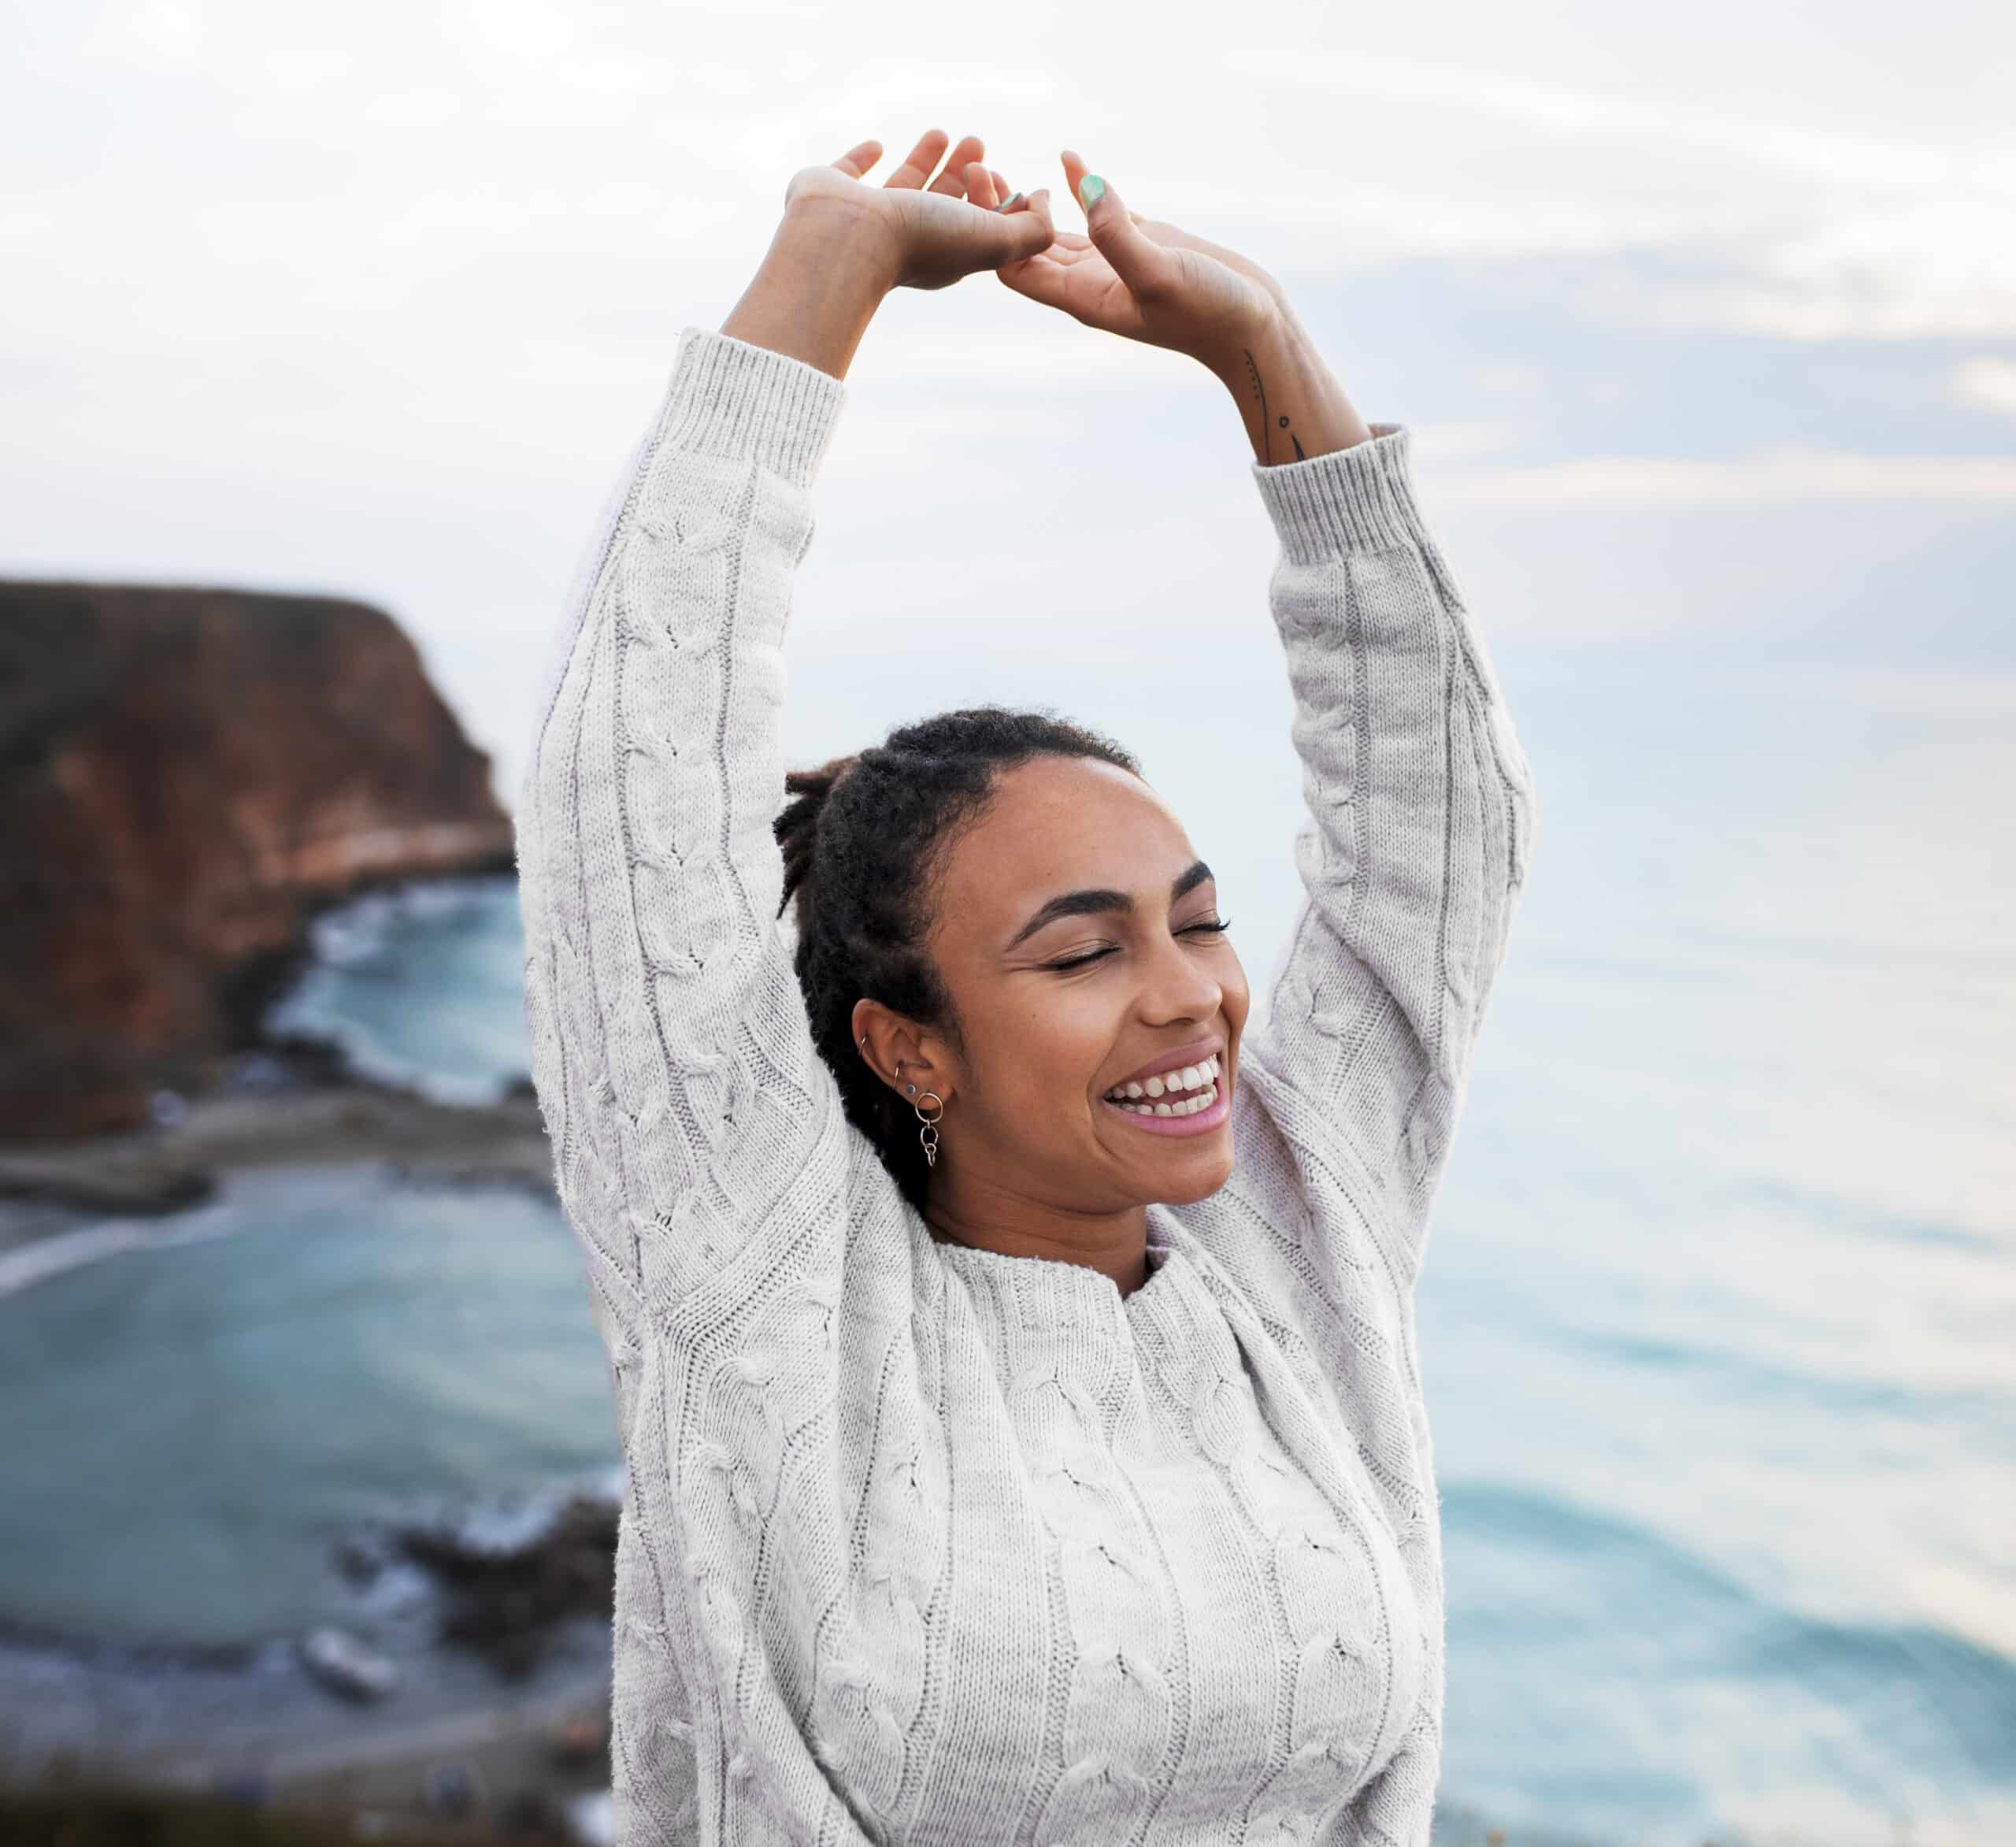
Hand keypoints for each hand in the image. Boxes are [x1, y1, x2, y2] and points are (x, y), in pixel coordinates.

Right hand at [782, 130, 1055, 292]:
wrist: (847, 239)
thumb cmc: (921, 240)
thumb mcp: (995, 240)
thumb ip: (1033, 230)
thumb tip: (1041, 201)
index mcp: (943, 254)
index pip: (974, 226)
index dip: (993, 201)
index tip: (1002, 174)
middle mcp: (905, 241)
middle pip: (942, 204)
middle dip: (963, 174)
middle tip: (978, 142)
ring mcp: (865, 220)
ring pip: (902, 188)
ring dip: (925, 161)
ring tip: (942, 132)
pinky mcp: (830, 196)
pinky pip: (849, 174)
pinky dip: (863, 159)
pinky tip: (876, 145)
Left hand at [997, 150, 1284, 366]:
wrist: (1253, 328)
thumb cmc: (1209, 312)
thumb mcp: (1160, 272)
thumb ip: (1119, 234)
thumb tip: (1086, 187)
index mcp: (1082, 296)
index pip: (1016, 267)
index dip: (994, 229)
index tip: (989, 185)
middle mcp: (1090, 282)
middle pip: (1026, 248)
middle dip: (998, 212)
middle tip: (979, 164)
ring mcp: (1115, 263)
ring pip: (1056, 232)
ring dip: (1029, 202)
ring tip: (1002, 166)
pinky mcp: (1142, 245)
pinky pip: (1100, 214)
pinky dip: (1081, 187)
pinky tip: (1070, 158)